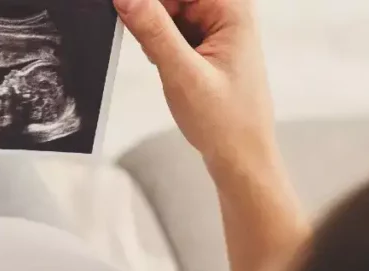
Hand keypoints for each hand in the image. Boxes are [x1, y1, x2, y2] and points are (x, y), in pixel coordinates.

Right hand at [114, 0, 274, 163]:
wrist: (241, 157)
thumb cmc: (226, 121)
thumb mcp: (182, 73)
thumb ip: (153, 30)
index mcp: (232, 9)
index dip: (151, 2)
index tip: (127, 10)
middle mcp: (228, 12)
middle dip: (153, 16)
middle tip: (152, 49)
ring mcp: (218, 28)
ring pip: (170, 10)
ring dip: (156, 32)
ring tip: (165, 63)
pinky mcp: (208, 43)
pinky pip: (174, 28)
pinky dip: (161, 44)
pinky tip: (167, 66)